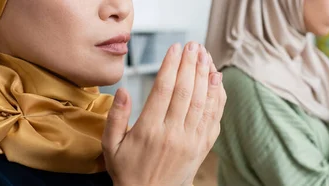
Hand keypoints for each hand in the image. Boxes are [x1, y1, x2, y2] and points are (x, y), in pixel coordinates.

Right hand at [102, 42, 226, 185]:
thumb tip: (122, 90)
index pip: (163, 90)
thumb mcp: (110, 146)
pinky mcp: (202, 147)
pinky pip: (214, 118)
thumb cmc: (128, 171)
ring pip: (202, 102)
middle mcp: (172, 133)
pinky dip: (217, 97)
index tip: (175, 48)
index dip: (171, 66)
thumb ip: (116, 117)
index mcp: (148, 130)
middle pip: (185, 91)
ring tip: (205, 55)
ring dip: (205, 76)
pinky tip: (217, 80)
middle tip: (192, 46)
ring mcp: (190, 140)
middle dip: (190, 64)